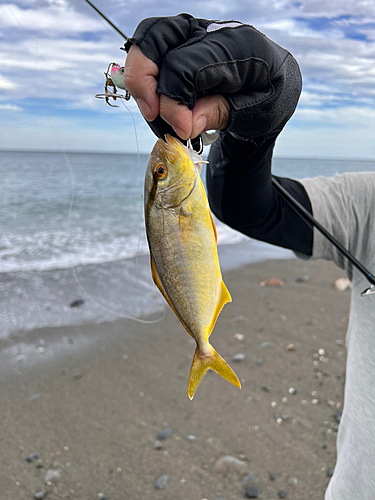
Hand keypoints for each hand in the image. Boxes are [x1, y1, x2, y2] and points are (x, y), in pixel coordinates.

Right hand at [124, 15, 300, 141]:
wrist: (275, 88)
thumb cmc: (270, 99)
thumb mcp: (259, 115)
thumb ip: (223, 113)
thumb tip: (187, 121)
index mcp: (238, 45)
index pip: (186, 65)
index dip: (174, 102)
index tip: (182, 130)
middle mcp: (211, 31)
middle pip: (158, 38)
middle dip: (145, 80)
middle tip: (152, 114)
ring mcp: (194, 34)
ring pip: (150, 39)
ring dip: (140, 77)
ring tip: (152, 112)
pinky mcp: (183, 44)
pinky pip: (153, 52)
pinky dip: (146, 78)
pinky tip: (156, 105)